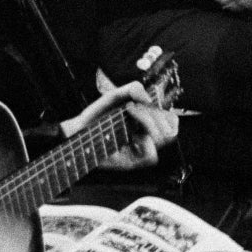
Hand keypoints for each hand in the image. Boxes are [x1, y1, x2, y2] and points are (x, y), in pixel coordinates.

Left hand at [62, 74, 178, 170]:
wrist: (79, 129)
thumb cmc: (97, 114)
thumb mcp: (115, 95)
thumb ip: (134, 88)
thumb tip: (149, 98)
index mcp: (148, 124)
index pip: (172, 121)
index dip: (164, 110)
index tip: (143, 101)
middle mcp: (148, 138)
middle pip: (171, 129)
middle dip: (154, 112)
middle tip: (131, 106)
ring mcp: (141, 151)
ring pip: (164, 139)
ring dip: (148, 120)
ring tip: (128, 112)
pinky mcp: (133, 162)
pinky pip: (151, 156)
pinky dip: (144, 141)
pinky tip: (130, 135)